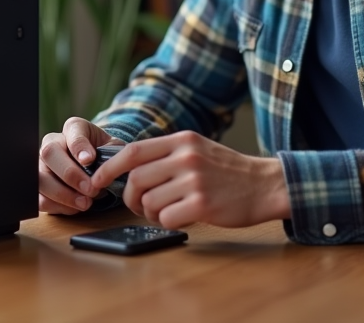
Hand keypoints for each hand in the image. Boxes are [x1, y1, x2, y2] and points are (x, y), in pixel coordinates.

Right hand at [38, 117, 121, 214]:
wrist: (96, 167)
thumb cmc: (104, 155)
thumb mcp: (113, 149)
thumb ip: (113, 153)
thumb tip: (108, 168)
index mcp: (73, 129)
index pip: (72, 133)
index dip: (79, 147)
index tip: (89, 160)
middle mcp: (52, 143)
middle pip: (49, 153)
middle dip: (70, 174)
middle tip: (91, 189)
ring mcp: (42, 165)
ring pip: (41, 178)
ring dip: (63, 194)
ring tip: (85, 203)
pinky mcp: (39, 186)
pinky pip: (40, 199)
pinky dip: (58, 206)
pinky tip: (75, 207)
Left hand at [90, 131, 290, 228]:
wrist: (265, 185)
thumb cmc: (228, 172)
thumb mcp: (198, 150)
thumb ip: (168, 155)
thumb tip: (128, 168)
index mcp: (182, 141)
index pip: (133, 151)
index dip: (109, 168)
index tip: (97, 181)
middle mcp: (186, 157)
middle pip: (136, 179)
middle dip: (131, 197)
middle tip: (141, 205)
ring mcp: (194, 180)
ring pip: (149, 201)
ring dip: (151, 213)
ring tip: (168, 211)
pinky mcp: (202, 204)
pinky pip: (166, 218)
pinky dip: (167, 222)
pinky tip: (182, 218)